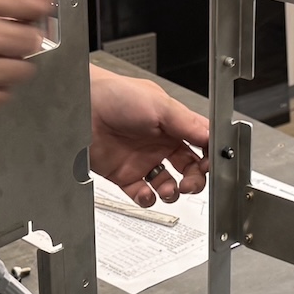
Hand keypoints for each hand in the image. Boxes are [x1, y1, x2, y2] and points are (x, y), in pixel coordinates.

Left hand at [87, 68, 209, 205]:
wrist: (81, 106)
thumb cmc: (115, 95)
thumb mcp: (161, 105)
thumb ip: (189, 123)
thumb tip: (212, 137)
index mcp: (173, 125)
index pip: (201, 144)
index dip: (209, 157)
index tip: (211, 165)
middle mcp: (160, 143)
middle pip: (190, 169)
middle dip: (195, 180)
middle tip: (190, 183)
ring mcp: (143, 160)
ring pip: (169, 185)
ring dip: (173, 192)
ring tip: (167, 189)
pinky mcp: (124, 175)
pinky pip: (142, 194)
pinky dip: (147, 199)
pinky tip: (147, 193)